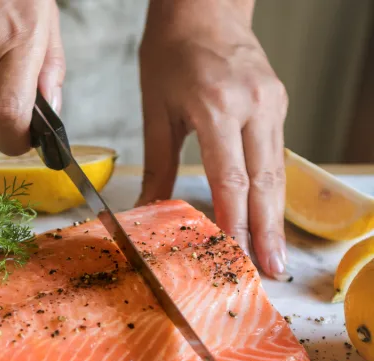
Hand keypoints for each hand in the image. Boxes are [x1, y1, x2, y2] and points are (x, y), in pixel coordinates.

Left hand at [137, 0, 289, 279]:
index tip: (236, 253)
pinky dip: (270, 188)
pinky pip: (275, 153)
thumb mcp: (156, 110)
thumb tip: (149, 207)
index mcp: (219, 107)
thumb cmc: (172, 52)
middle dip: (266, 230)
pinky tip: (267, 213)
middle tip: (270, 269)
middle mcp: (254, 106)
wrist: (204, 8)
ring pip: (276, 171)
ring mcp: (272, 104)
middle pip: (264, 182)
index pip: (231, 178)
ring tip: (273, 253)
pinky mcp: (277, 103)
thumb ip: (157, 163)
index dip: (235, 220)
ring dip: (274, 216)